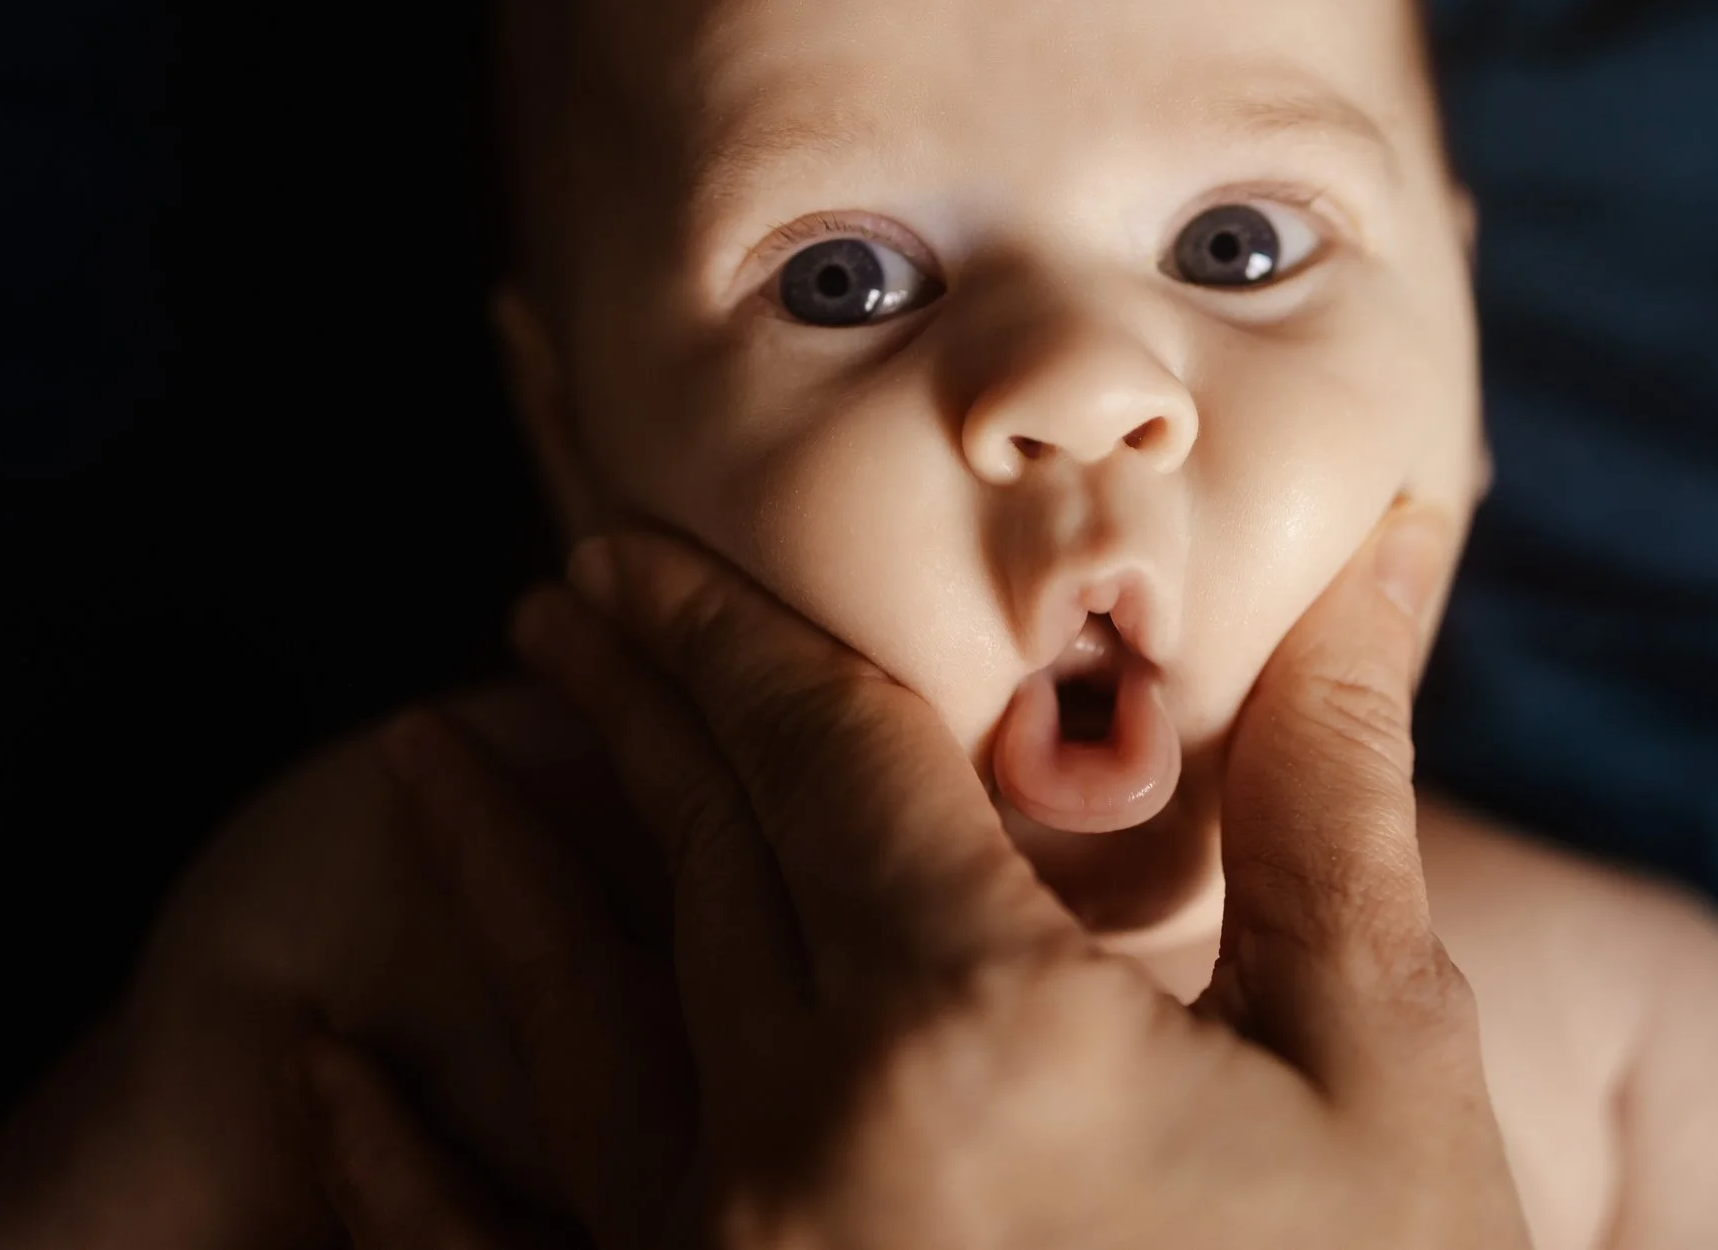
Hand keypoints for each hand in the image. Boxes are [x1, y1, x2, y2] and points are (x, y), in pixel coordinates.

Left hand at [294, 504, 1530, 1248]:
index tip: (647, 546)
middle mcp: (803, 1147)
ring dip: (498, 881)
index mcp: (978, 1032)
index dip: (735, 631)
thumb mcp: (1384, 1062)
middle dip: (630, 713)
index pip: (822, 756)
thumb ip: (1326, 792)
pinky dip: (398, 1171)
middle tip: (563, 604)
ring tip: (428, 762)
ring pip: (575, 1030)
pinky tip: (333, 1082)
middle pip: (692, 863)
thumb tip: (1382, 552)